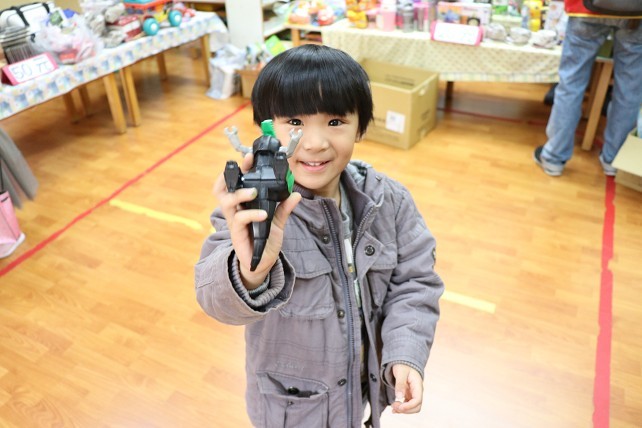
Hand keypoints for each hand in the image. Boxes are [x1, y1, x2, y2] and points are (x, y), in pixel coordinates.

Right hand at [213, 153, 300, 287]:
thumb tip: (296, 193)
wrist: (262, 263)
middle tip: (245, 166)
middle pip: (223, 187)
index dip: (240, 169)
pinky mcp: (237, 234)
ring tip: (254, 191)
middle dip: (231, 174)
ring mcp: (234, 221)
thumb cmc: (265, 241)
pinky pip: (239, 219)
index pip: (236, 182)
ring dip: (240, 193)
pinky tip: (263, 214)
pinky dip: (251, 214)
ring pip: (226, 201)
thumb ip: (284, 207)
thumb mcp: (277, 222)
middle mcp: (235, 210)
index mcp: (243, 204)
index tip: (250, 157)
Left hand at [391, 364, 422, 413]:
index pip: (418, 400)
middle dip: (406, 410)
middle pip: (416, 407)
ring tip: (392, 408)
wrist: (403, 362)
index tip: (399, 407)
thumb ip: (400, 384)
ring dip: (403, 410)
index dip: (409, 406)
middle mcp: (417, 391)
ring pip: (412, 408)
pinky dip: (401, 408)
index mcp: (417, 385)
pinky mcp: (409, 395)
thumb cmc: (403, 365)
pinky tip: (394, 408)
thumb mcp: (400, 372)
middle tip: (393, 406)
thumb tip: (399, 396)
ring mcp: (413, 394)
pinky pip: (407, 405)